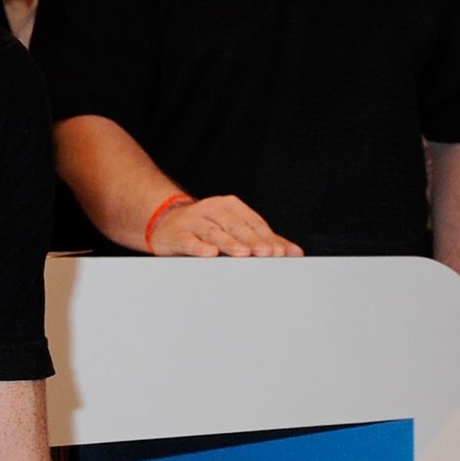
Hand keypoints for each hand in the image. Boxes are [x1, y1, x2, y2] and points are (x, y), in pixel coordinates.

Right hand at [149, 194, 303, 258]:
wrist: (166, 223)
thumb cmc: (207, 228)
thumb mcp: (234, 229)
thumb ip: (262, 239)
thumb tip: (294, 252)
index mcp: (230, 206)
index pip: (254, 223)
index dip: (268, 237)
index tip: (281, 253)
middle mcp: (213, 210)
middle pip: (236, 226)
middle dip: (253, 240)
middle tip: (267, 253)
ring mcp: (194, 221)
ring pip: (214, 232)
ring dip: (229, 243)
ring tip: (243, 254)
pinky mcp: (178, 235)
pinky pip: (189, 241)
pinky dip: (200, 247)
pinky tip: (210, 254)